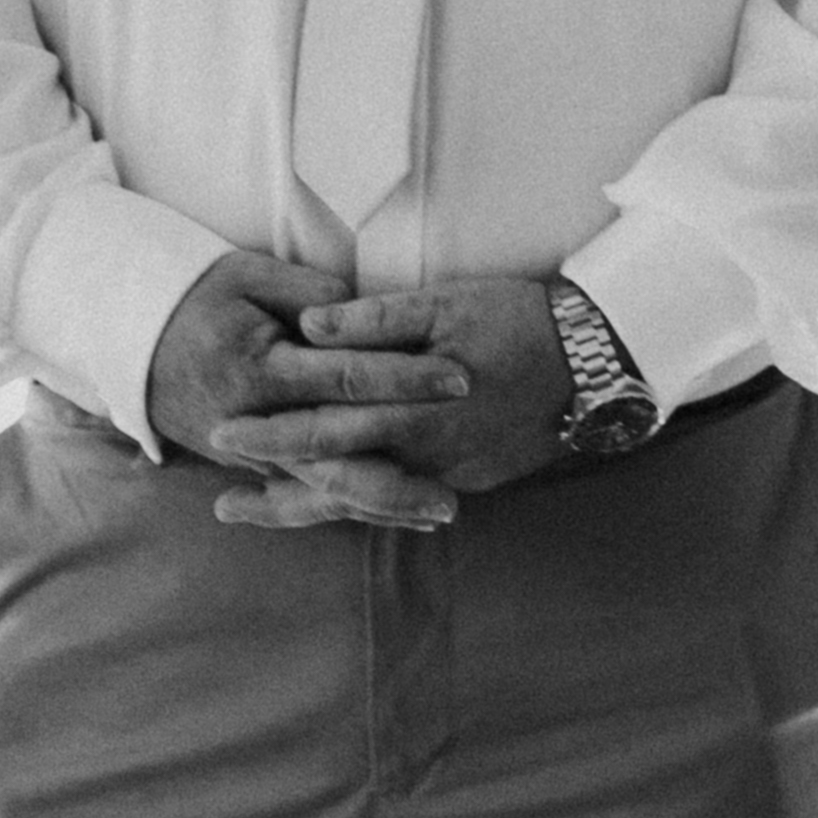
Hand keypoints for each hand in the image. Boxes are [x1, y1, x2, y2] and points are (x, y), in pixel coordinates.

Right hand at [138, 249, 469, 523]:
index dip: (405, 379)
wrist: (132, 337)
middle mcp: (255, 421)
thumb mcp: (248, 275)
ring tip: (440, 512)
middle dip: (398, 481)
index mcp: (260, 368)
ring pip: (322, 488)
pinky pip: (305, 491)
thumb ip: (312, 292)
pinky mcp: (250, 463)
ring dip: (380, 504)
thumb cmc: (198, 296)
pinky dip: (351, 503)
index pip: (347, 377)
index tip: (460, 380)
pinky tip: (399, 514)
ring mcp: (250, 452)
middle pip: (337, 459)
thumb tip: (366, 309)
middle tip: (455, 497)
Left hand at [216, 275, 575, 523]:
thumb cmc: (521, 322)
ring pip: (365, 502)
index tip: (221, 435)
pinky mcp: (469, 480)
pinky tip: (338, 501)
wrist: (597, 363)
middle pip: (335, 485)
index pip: (324, 430)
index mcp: (412, 410)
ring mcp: (448, 474)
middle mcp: (425, 455)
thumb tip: (309, 327)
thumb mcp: (448, 303)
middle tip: (223, 505)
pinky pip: (401, 499)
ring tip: (264, 513)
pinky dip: (361, 504)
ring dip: (311, 509)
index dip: (269, 435)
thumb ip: (376, 321)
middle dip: (274, 494)